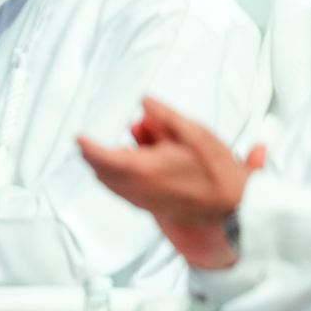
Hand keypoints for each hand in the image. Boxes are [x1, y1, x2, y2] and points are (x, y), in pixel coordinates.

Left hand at [79, 98, 259, 269]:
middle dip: (92, 156)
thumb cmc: (218, 173)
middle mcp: (139, 188)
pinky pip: (122, 192)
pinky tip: (124, 166)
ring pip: (110, 184)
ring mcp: (143, 200)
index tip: (79, 137)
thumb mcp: (195, 134)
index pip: (104, 157)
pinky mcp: (149, 207)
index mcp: (146, 168)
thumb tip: (145, 102)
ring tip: (101, 151)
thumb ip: (165, 117)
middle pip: (102, 172)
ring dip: (103, 167)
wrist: (232, 208)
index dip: (88, 147)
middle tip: (84, 142)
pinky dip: (115, 178)